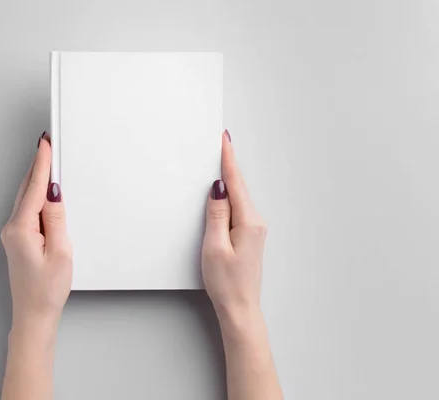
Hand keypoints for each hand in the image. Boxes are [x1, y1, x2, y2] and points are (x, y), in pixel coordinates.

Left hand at [0, 134, 72, 326]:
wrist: (33, 314)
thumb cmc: (47, 289)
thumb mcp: (61, 251)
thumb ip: (56, 218)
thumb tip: (53, 193)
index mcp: (21, 229)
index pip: (34, 188)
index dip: (42, 164)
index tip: (45, 144)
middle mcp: (12, 228)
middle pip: (26, 189)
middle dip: (37, 165)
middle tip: (46, 144)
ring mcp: (12, 234)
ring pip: (24, 198)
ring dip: (35, 179)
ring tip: (47, 160)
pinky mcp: (17, 239)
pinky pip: (25, 209)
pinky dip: (33, 195)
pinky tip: (41, 191)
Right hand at [202, 130, 267, 322]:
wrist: (240, 309)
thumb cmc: (227, 283)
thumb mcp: (214, 247)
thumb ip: (216, 214)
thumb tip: (219, 189)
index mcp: (248, 222)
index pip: (236, 183)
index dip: (228, 160)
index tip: (225, 140)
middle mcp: (255, 223)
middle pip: (239, 187)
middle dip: (228, 164)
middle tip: (221, 143)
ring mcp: (254, 230)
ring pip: (239, 198)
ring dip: (229, 180)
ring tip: (220, 160)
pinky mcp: (249, 236)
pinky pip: (238, 209)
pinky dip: (230, 196)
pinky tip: (224, 192)